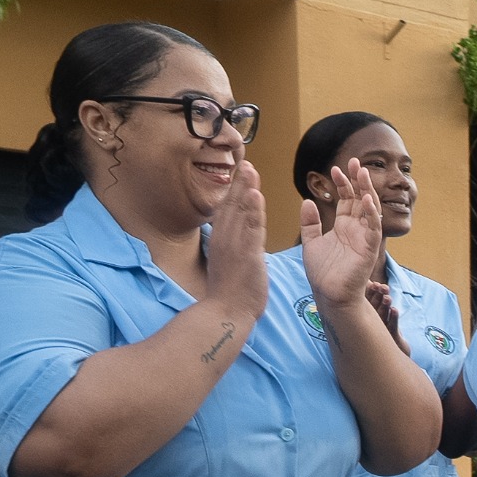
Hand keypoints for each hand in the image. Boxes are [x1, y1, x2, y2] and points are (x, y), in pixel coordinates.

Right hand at [202, 159, 267, 322]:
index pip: (228, 211)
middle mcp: (224, 239)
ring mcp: (234, 245)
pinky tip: (254, 194)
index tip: (241, 175)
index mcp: (222, 241)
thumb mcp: (230, 265)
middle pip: (231, 205)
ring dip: (245, 189)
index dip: (234, 192)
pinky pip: (250, 228)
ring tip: (251, 170)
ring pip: (239, 212)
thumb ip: (234, 249)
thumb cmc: (230, 293)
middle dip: (239, 184)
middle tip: (247, 163)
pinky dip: (251, 210)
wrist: (226, 312)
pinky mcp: (245, 254)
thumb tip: (237, 242)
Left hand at [300, 161, 387, 311]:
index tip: (335, 168)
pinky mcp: (369, 249)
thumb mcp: (311, 242)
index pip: (347, 200)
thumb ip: (310, 222)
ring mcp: (365, 238)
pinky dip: (371, 213)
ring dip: (367, 190)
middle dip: (357, 180)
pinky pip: (373, 228)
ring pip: (369, 209)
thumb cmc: (322, 273)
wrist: (329, 295)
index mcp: (344, 227)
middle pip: (360, 199)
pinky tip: (366, 199)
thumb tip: (307, 201)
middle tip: (354, 161)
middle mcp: (357, 230)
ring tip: (362, 172)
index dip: (342, 184)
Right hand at [363, 282, 408, 354]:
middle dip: (378, 296)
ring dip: (385, 306)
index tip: (375, 283)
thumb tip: (370, 281)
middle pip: (374, 308)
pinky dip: (394, 317)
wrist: (393, 354)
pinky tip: (395, 309)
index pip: (368, 302)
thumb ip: (375, 298)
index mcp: (368, 316)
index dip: (372, 292)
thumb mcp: (380, 313)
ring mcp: (381, 331)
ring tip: (387, 297)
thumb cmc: (385, 330)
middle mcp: (372, 324)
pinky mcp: (392, 338)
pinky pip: (392, 326)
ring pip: (382, 316)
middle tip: (381, 287)